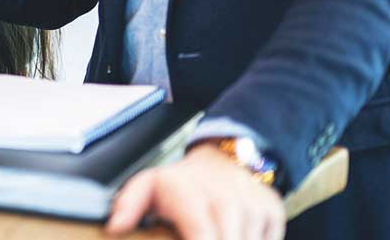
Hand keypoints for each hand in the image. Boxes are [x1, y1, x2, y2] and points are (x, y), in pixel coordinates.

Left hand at [107, 143, 284, 239]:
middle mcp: (225, 198)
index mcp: (189, 195)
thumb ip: (129, 205)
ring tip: (212, 232)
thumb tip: (115, 227)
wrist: (224, 157)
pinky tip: (234, 233)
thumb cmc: (181, 183)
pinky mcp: (273, 211)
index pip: (203, 238)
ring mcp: (253, 205)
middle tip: (198, 236)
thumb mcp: (149, 186)